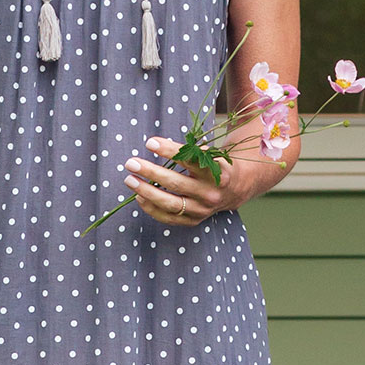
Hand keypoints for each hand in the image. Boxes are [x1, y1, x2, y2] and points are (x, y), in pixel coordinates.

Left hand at [123, 135, 246, 225]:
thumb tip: (160, 143)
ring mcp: (201, 210)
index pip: (190, 161)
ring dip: (146, 192)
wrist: (235, 189)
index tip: (150, 142)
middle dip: (151, 172)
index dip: (169, 151)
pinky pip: (169, 218)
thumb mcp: (210, 152)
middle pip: (176, 183)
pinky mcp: (193, 221)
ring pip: (170, 203)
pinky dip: (151, 208)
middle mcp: (210, 193)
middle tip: (131, 162)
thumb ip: (190, 147)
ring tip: (129, 180)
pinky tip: (139, 196)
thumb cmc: (214, 165)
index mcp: (216, 172)